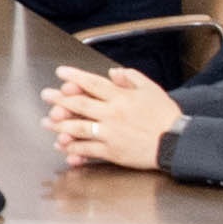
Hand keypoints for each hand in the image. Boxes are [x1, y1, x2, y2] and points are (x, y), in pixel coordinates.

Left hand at [43, 66, 180, 171]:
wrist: (176, 142)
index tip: (60, 73)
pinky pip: (88, 150)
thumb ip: (130, 77)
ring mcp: (111, 134)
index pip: (92, 83)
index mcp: (122, 97)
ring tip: (47, 122)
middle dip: (59, 99)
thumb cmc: (165, 115)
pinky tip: (62, 146)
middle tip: (46, 95)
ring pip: (79, 128)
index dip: (74, 77)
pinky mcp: (112, 152)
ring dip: (60, 125)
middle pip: (80, 105)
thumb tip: (112, 72)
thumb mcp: (151, 89)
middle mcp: (113, 114)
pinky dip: (73, 149)